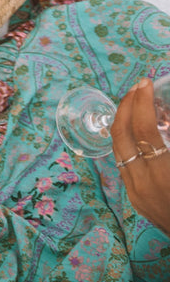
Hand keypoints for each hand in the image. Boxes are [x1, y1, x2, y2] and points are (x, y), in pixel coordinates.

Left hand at [112, 78, 169, 234]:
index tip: (145, 83)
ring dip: (122, 121)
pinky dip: (126, 141)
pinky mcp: (133, 197)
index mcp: (165, 174)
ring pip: (116, 147)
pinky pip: (122, 161)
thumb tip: (166, 114)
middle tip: (137, 88)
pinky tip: (136, 129)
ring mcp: (135, 191)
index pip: (143, 129)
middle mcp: (143, 182)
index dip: (142, 102)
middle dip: (126, 105)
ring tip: (135, 103)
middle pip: (121, 134)